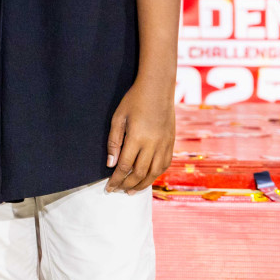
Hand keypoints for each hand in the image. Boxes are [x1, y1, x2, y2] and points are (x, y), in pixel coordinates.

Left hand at [106, 78, 174, 193]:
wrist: (158, 89)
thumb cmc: (133, 101)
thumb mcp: (118, 118)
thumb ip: (114, 142)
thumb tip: (111, 164)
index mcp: (137, 138)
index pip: (124, 167)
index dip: (116, 180)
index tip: (109, 188)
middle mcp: (153, 145)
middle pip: (139, 174)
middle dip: (127, 185)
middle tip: (117, 191)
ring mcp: (164, 145)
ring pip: (154, 173)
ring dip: (142, 185)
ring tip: (131, 191)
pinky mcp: (171, 143)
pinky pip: (164, 165)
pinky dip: (155, 175)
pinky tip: (148, 179)